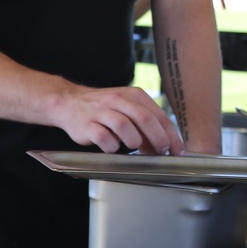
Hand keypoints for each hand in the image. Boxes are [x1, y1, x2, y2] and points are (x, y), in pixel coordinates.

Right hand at [54, 82, 183, 154]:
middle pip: (144, 119)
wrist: (69, 102)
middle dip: (157, 139)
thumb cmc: (103, 108)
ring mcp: (101, 112)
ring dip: (134, 141)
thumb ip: (144, 123)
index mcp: (132, 95)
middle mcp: (118, 100)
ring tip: (134, 147)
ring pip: (124, 126)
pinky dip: (111, 147)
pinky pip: (103, 138)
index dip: (170, 135)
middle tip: (161, 152)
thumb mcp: (126, 108)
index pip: (158, 115)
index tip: (178, 150)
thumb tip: (164, 146)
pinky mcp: (87, 125)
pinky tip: (112, 148)